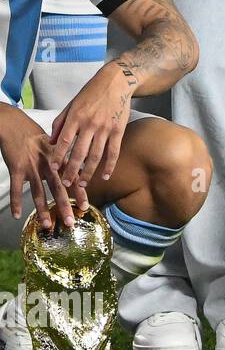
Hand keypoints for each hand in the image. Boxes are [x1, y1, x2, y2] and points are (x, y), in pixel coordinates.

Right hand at [0, 105, 82, 229]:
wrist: (14, 125)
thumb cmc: (34, 136)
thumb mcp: (53, 146)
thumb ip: (62, 160)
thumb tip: (74, 171)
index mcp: (58, 159)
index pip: (72, 178)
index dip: (79, 192)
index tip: (86, 206)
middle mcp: (47, 164)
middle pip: (58, 188)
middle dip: (65, 206)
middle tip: (71, 222)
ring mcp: (31, 167)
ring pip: (38, 192)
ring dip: (42, 210)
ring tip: (46, 224)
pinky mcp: (16, 168)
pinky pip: (16, 188)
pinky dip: (16, 202)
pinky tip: (18, 215)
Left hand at [49, 62, 135, 188]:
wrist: (116, 83)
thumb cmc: (91, 93)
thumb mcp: (71, 105)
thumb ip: (60, 123)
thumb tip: (51, 141)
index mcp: (76, 117)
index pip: (64, 141)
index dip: (58, 156)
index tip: (54, 168)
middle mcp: (90, 124)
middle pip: (79, 153)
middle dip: (72, 171)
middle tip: (67, 183)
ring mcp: (105, 128)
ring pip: (96, 156)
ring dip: (89, 172)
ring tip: (83, 184)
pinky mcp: (118, 130)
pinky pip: (113, 152)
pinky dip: (110, 166)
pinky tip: (106, 176)